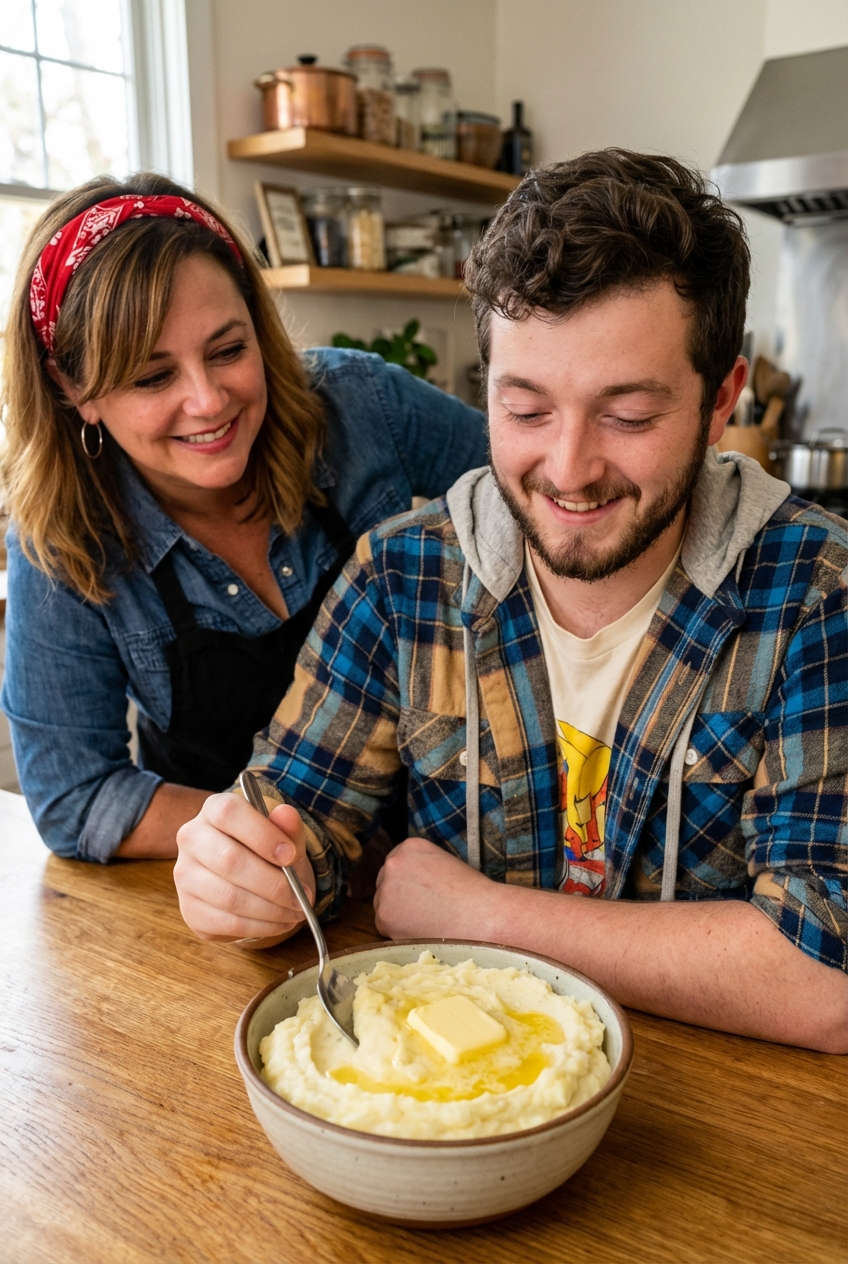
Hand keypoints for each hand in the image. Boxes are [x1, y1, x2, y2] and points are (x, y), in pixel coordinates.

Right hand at [174, 792, 315, 945]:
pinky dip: (260, 926)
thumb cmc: (266, 851)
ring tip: (296, 912)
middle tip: (301, 895)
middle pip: (229, 860)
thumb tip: (286, 814)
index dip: (262, 835)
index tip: (291, 856)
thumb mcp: (283, 836)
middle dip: (273, 883)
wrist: (248, 880)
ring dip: (271, 909)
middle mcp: (192, 838)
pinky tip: (280, 922)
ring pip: (229, 896)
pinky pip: (227, 922)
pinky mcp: (190, 909)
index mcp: (213, 810)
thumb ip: (287, 826)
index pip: (229, 813)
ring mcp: (185, 875)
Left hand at [373, 836, 493, 939]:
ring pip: (383, 904)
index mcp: (410, 847)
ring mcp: (386, 889)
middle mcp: (393, 864)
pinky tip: (420, 930)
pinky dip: (398, 931)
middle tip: (421, 910)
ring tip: (425, 921)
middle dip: (399, 897)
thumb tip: (410, 882)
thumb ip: (421, 866)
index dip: (408, 881)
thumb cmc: (471, 892)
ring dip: (397, 914)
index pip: (397, 864)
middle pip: (386, 882)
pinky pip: (385, 926)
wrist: (480, 915)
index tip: (419, 893)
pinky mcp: (384, 916)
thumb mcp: (444, 863)